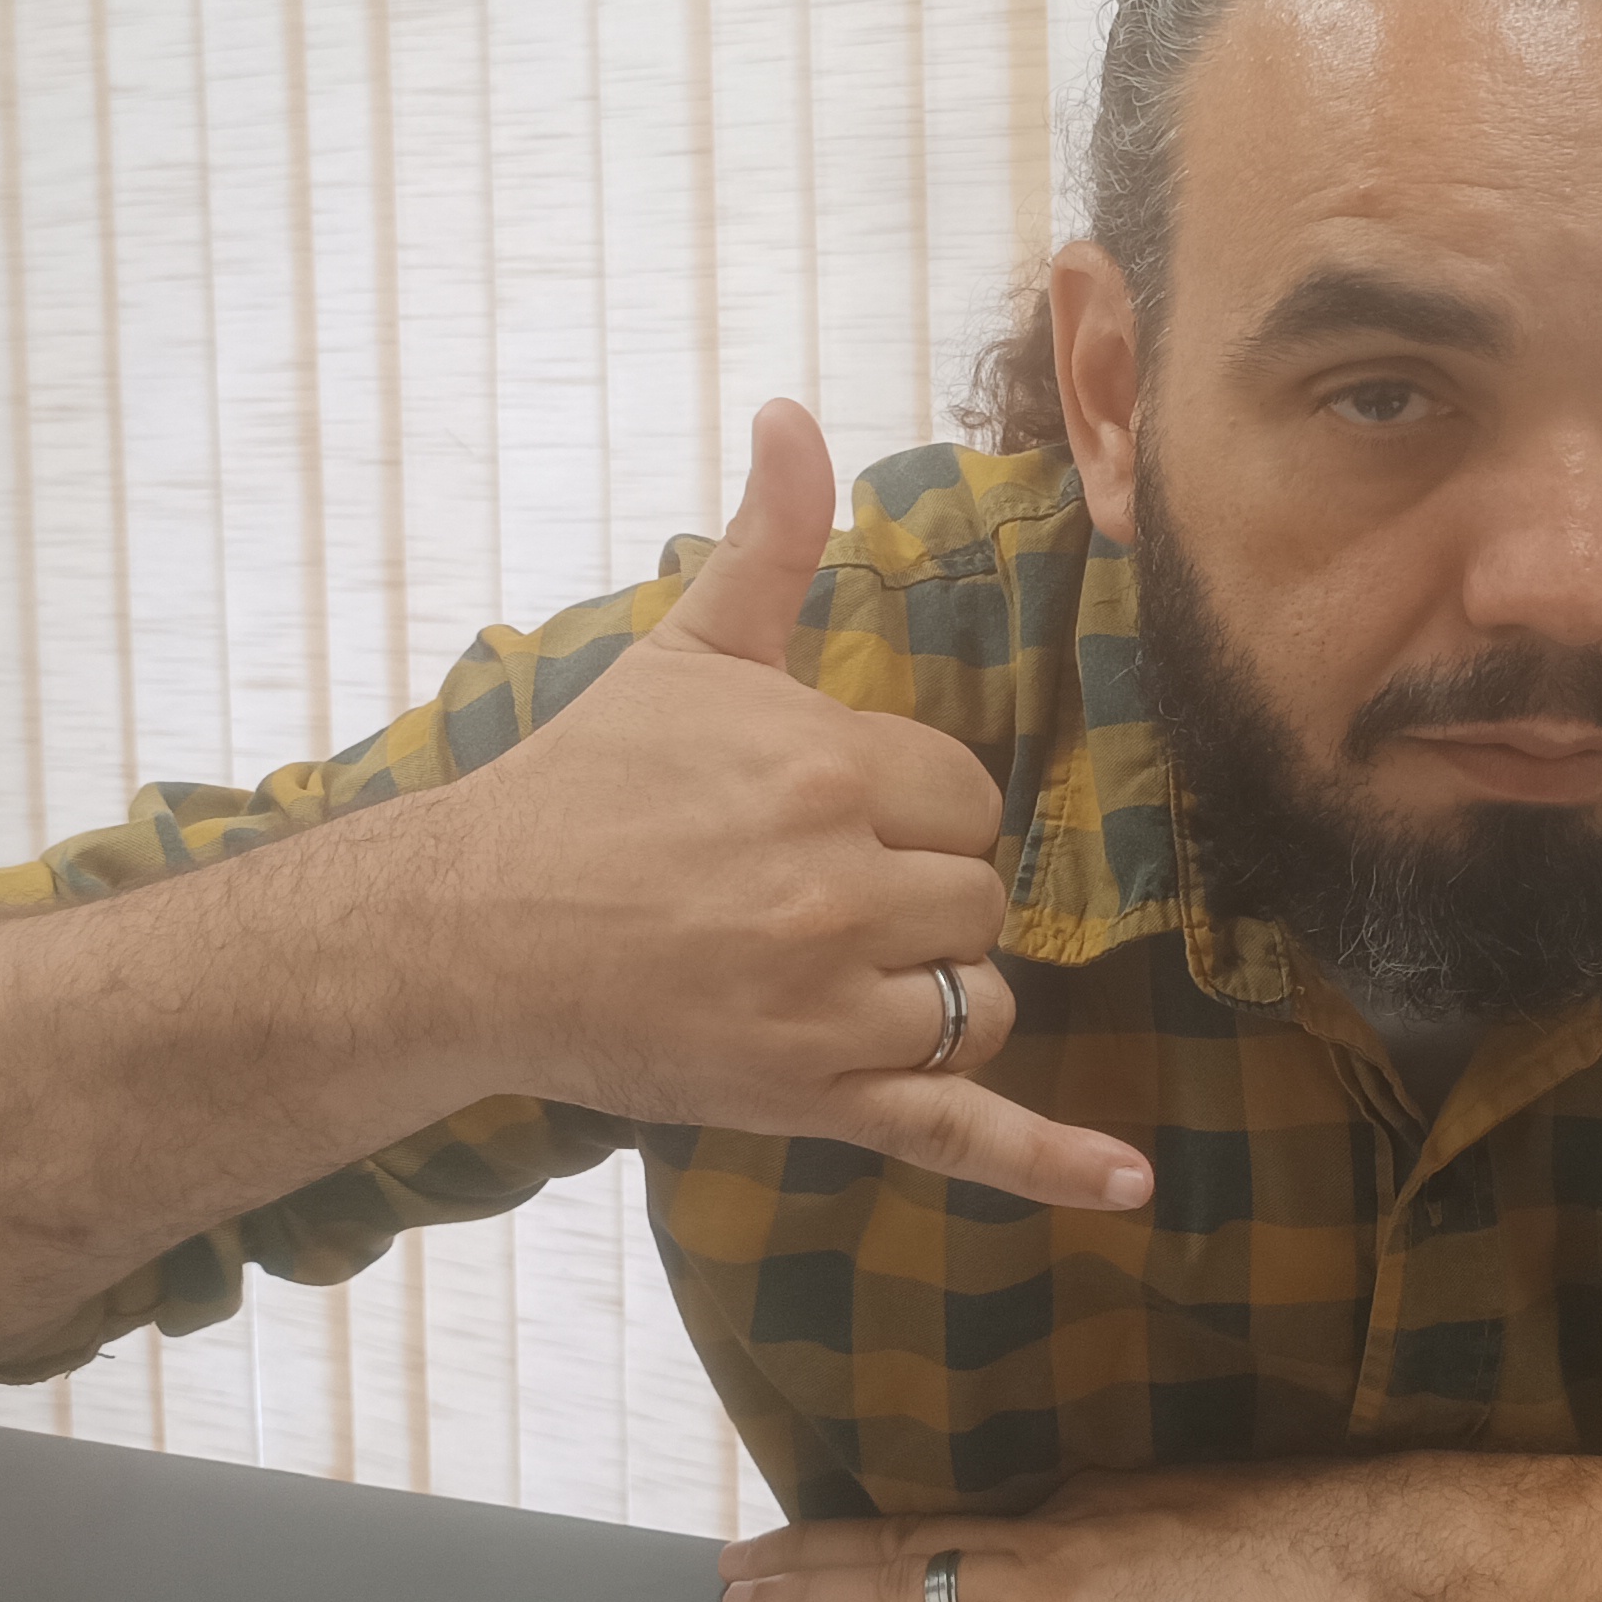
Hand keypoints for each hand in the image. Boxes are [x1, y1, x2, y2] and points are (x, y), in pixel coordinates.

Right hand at [446, 396, 1151, 1214]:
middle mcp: (838, 885)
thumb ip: (769, 539)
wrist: (468, 931)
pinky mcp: (809, 1095)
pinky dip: (1052, 1162)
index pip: (968, 796)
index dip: (911, 812)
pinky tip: (1132, 1190)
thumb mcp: (686, 651)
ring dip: (935, 992)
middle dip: (918, 899)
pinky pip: (958, 1129)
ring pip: (977, 999)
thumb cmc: (585, 787)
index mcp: (828, 767)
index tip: (822, 819)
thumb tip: (795, 411)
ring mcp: (827, 1001)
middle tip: (805, 896)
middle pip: (980, 898)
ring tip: (834, 975)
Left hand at [713, 1461, 1424, 1601]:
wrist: (1358, 1555)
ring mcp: (1050, 1578)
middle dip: (815, 1553)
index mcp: (1094, 1496)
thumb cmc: (1319, 1537)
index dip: (883, 1528)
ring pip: (900, 1581)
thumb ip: (1150, 1527)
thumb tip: (1122, 1545)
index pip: (963, 1515)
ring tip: (738, 1596)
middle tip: (736, 1561)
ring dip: (808, 1591)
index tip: (826, 1532)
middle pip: (909, 1536)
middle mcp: (1055, 1524)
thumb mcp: (1214, 1509)